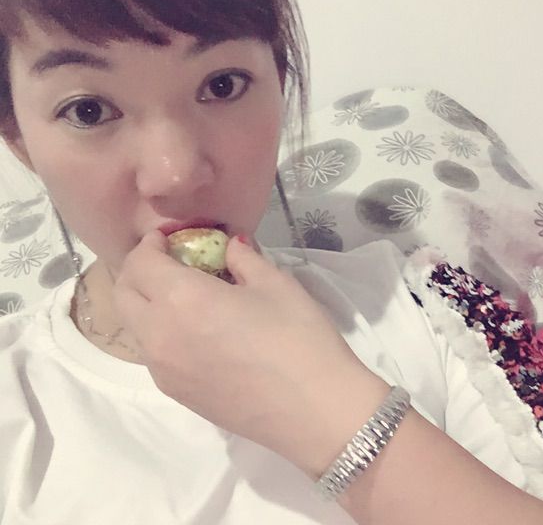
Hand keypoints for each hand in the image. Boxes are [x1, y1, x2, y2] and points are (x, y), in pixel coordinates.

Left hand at [113, 231, 388, 475]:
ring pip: (136, 326)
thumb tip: (231, 245)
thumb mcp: (275, 284)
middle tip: (171, 260)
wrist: (313, 410)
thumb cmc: (298, 337)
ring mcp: (163, 371)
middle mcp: (159, 335)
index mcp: (180, 300)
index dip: (150, 244)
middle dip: (139, 270)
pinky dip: (161, 331)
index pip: (140, 263)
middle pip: (124, 294)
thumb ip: (243, 258)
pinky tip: (198, 331)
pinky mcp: (177, 395)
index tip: (170, 237)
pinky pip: (154, 353)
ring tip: (185, 295)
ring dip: (147, 302)